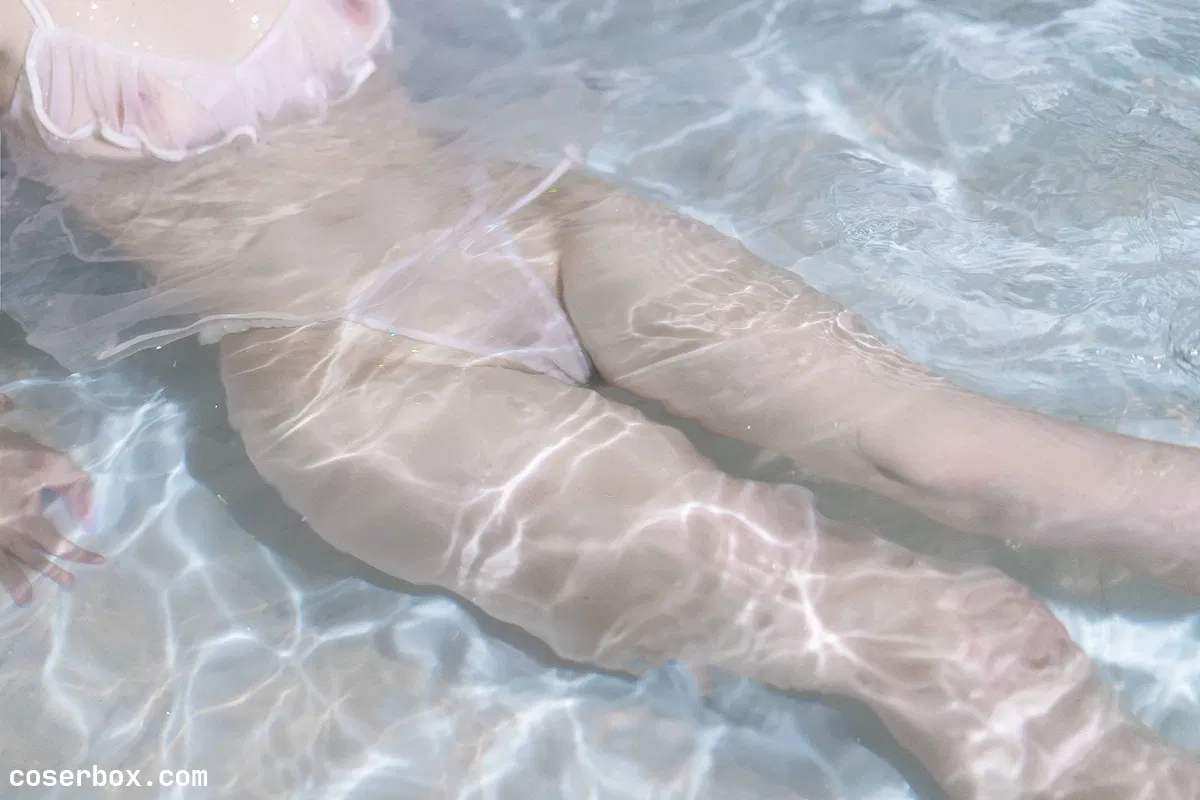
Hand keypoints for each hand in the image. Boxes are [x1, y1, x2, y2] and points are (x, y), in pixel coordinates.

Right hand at [0, 396, 101, 606]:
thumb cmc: (4, 451)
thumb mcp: (46, 459)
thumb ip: (74, 484)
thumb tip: (90, 519)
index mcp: (22, 515)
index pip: (56, 543)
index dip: (78, 554)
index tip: (98, 562)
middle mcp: (2, 530)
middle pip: (30, 558)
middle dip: (51, 572)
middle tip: (70, 584)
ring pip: (3, 564)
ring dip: (15, 582)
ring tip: (27, 600)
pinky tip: (0, 577)